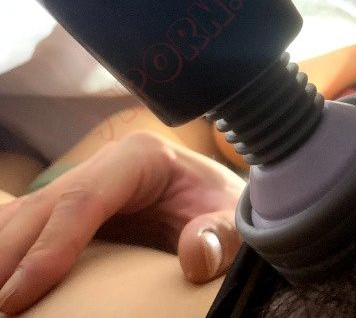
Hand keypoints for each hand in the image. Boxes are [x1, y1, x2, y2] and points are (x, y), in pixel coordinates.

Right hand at [0, 132, 245, 314]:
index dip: (47, 249)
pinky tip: (0, 278)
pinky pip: (28, 223)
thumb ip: (221, 233)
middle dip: (9, 258)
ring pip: (24, 216)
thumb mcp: (233, 217)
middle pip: (42, 208)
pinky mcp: (72, 207)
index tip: (17, 296)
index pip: (83, 200)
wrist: (220, 201)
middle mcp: (104, 165)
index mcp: (140, 157)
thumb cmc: (223, 206)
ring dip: (2, 254)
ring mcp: (84, 183)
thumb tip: (195, 255)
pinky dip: (7, 247)